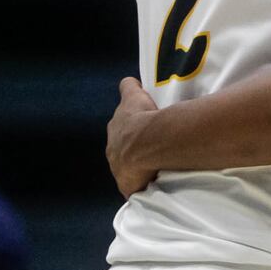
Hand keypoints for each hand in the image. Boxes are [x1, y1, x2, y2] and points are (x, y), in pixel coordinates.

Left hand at [107, 77, 159, 197]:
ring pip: (130, 170)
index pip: (121, 133)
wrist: (147, 144)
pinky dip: (145, 184)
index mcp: (114, 134)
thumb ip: (129, 88)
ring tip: (158, 165)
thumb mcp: (133, 96)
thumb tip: (129, 81)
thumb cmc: (140, 118)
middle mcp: (113, 154)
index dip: (131, 132)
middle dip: (134, 151)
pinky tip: (157, 181)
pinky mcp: (130, 188)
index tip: (141, 131)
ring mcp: (120, 173)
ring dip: (140, 168)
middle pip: (123, 153)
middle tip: (152, 147)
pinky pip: (138, 186)